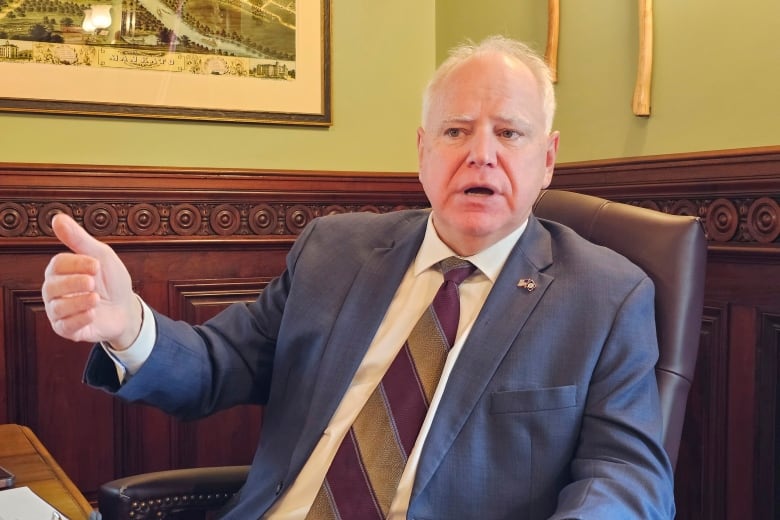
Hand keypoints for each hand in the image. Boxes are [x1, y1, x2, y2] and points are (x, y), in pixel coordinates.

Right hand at [42, 213, 141, 349]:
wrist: (126, 309)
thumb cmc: (112, 281)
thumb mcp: (101, 256)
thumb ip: (79, 239)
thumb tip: (57, 218)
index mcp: (60, 271)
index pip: (57, 264)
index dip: (76, 264)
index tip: (97, 265)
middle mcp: (54, 291)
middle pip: (52, 286)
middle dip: (74, 283)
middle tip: (93, 282)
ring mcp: (59, 312)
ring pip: (56, 308)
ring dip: (78, 302)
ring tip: (95, 298)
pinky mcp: (66, 330)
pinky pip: (64, 326)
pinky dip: (79, 319)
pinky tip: (93, 313)